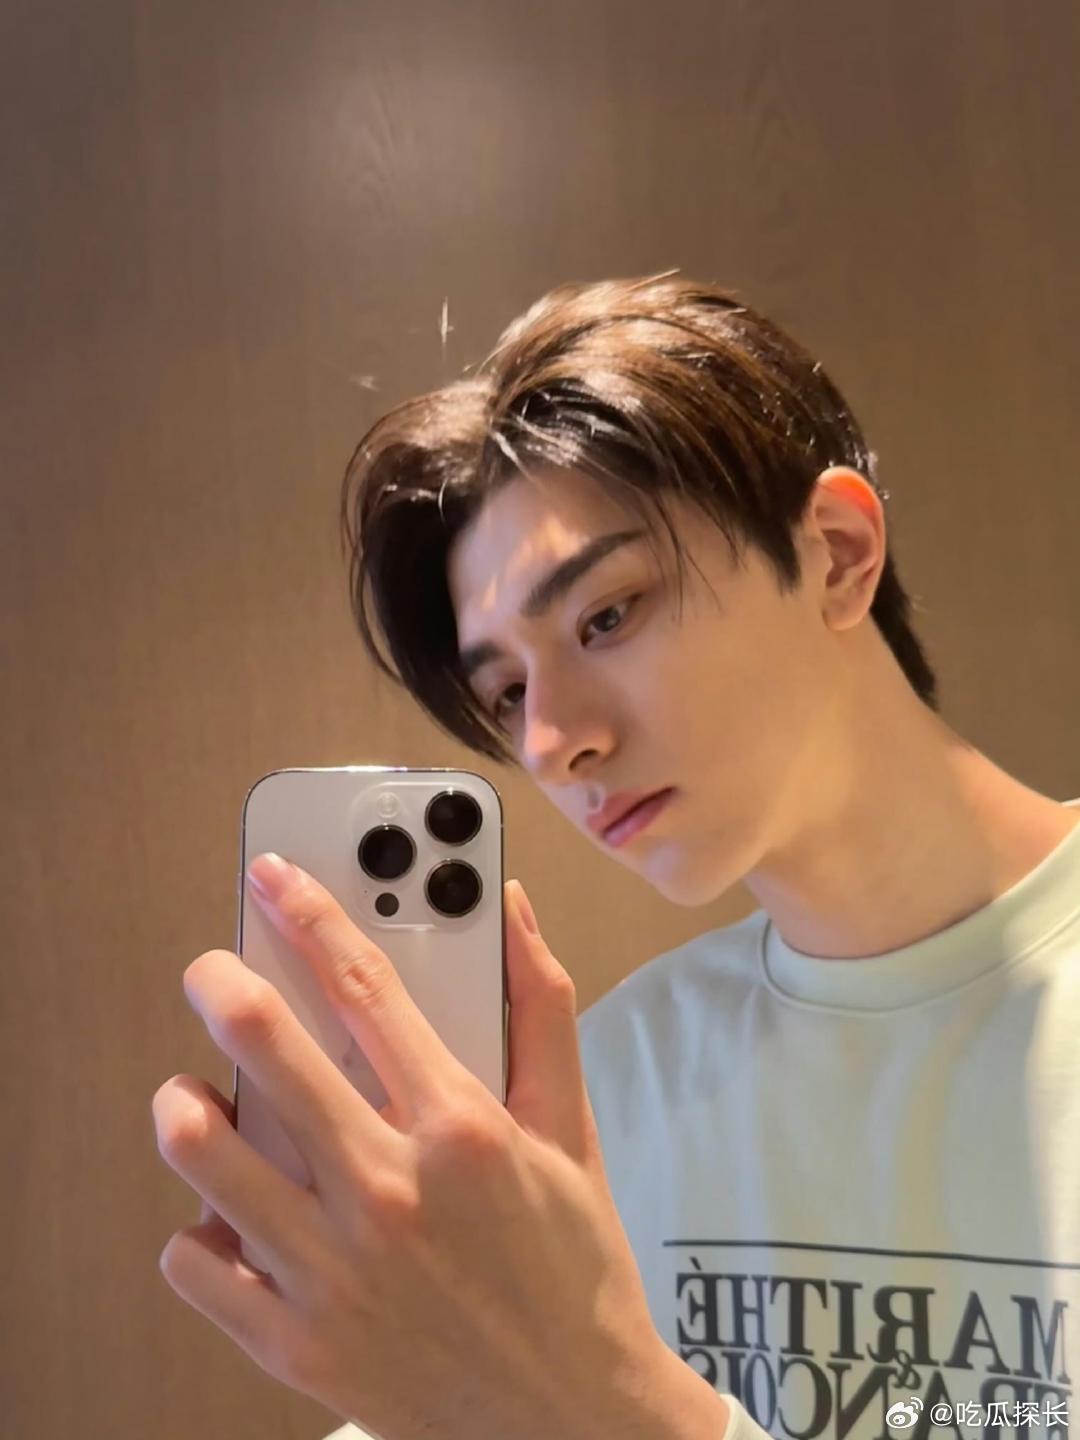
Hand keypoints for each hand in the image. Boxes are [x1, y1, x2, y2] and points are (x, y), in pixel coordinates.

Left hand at [151, 855, 726, 1439]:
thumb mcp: (572, 1129)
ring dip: (186, 1103)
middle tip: (213, 969)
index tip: (275, 876)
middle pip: (267, 1048)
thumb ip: (541, 1009)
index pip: (365, 987)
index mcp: (461, 1129)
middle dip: (223, 982)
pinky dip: (196, 1228)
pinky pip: (195, 1265)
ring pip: (205, 1154)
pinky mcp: (296, 1344)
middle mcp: (388, 1192)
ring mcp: (333, 1272)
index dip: (311, 914)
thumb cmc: (573, 1264)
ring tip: (197, 1094)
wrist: (569, 1419)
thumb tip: (512, 909)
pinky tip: (227, 1212)